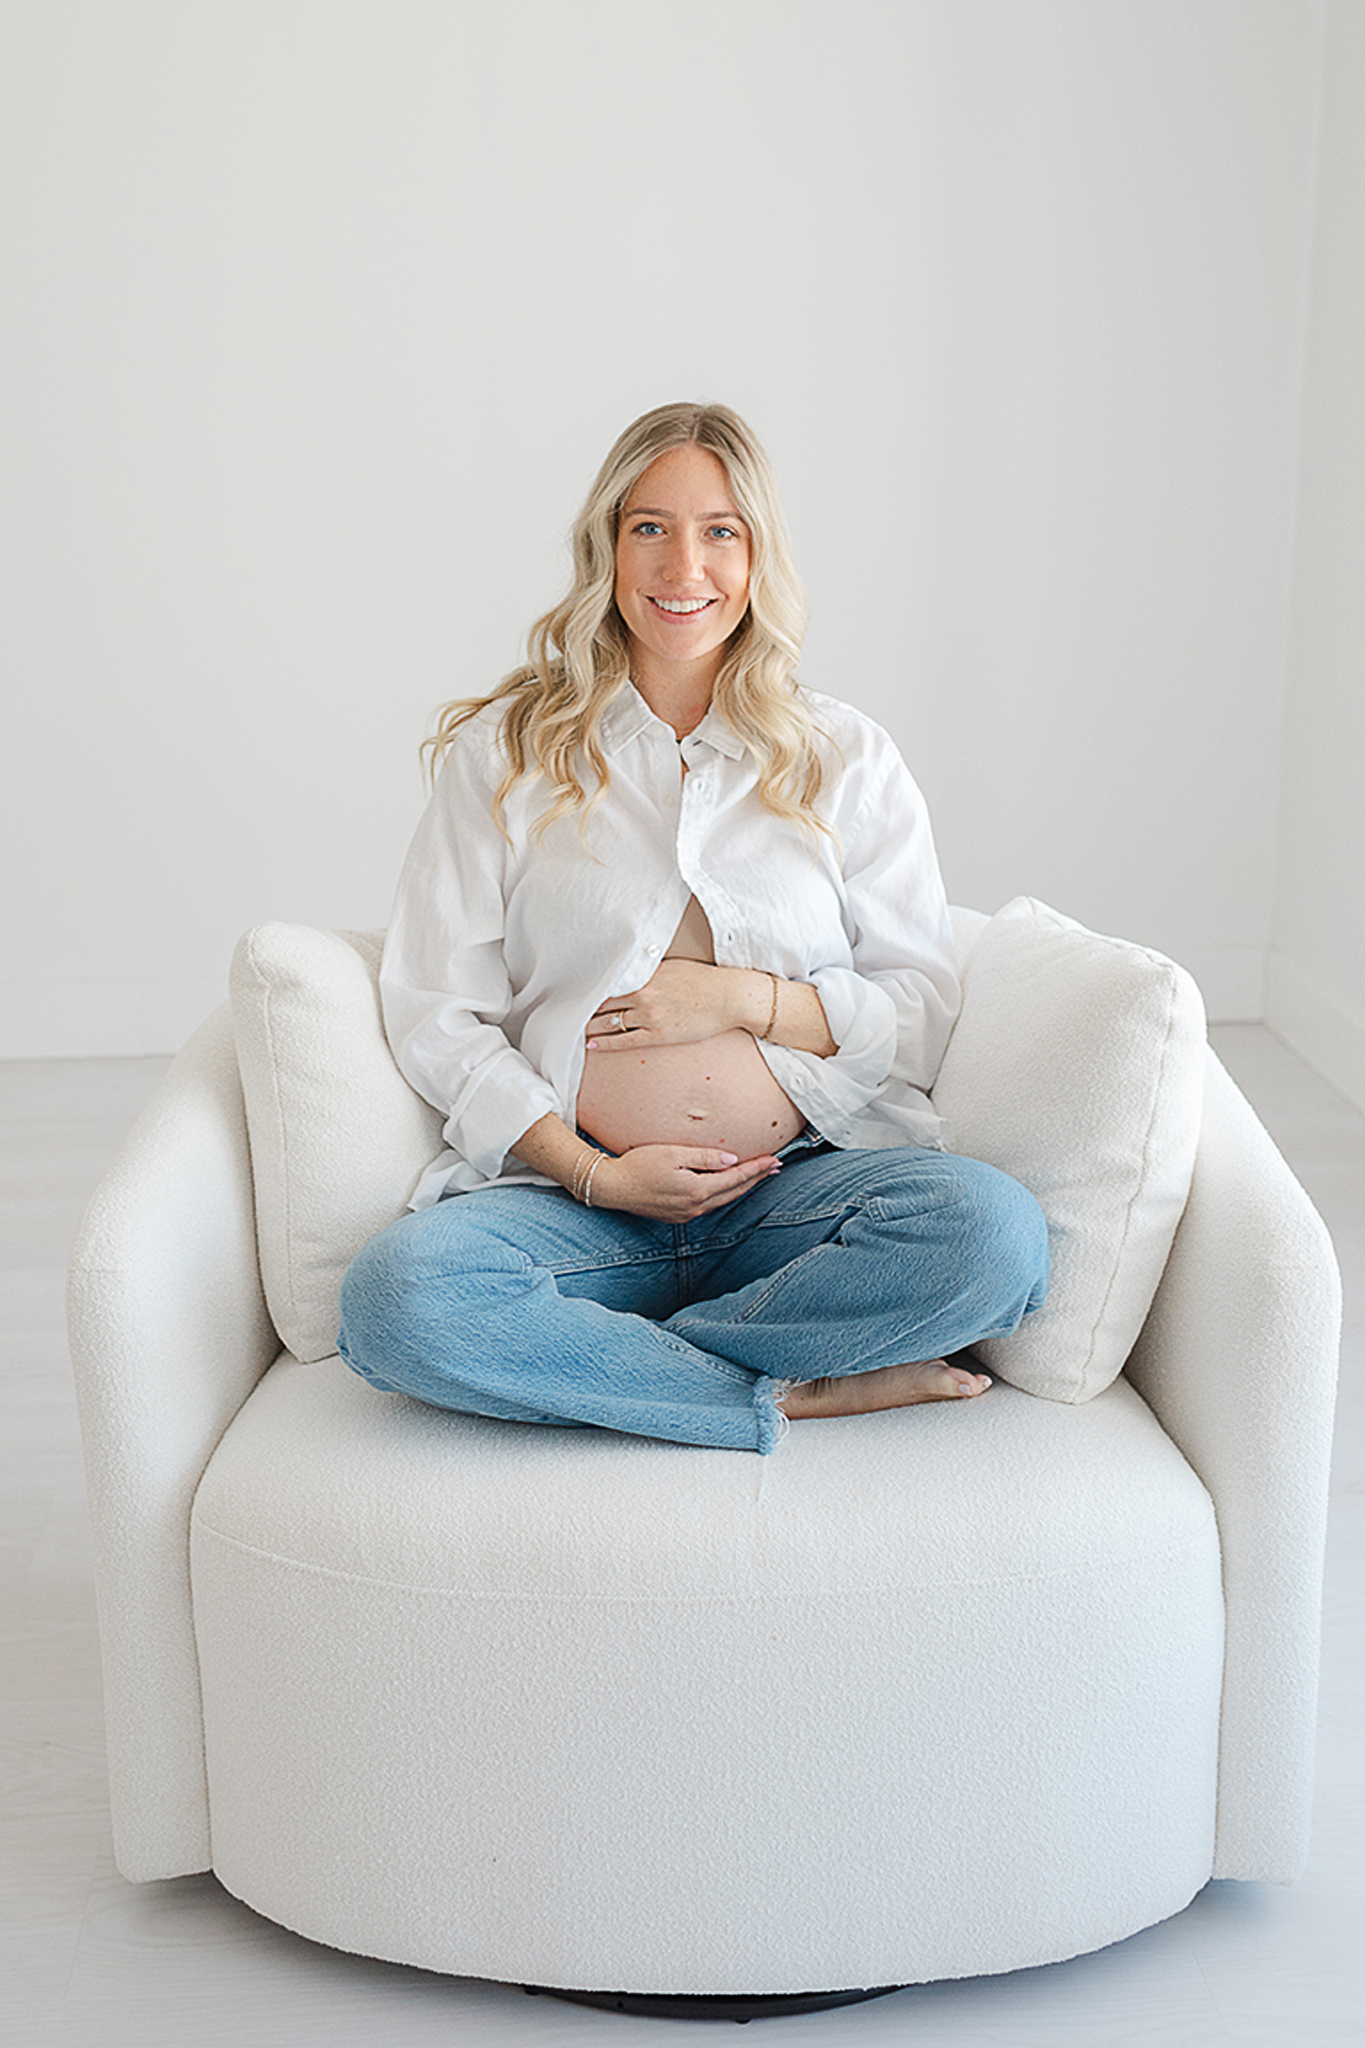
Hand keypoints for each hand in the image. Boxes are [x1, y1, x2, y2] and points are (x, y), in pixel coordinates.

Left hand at [586, 959, 754, 1050]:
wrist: (729, 997)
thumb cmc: (703, 980)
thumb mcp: (671, 966)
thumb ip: (647, 971)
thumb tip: (628, 972)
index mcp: (645, 974)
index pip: (607, 982)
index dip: (589, 989)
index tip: (575, 992)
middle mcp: (643, 994)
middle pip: (602, 1003)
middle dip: (584, 1008)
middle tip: (567, 1013)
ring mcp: (650, 1016)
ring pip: (609, 1022)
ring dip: (590, 1026)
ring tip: (576, 1030)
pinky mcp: (658, 1034)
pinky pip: (624, 1040)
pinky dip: (604, 1043)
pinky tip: (591, 1044)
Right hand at [590, 1144, 779, 1221]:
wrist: (612, 1187)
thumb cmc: (638, 1165)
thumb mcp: (672, 1153)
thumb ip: (704, 1157)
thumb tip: (732, 1160)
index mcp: (697, 1190)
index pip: (735, 1178)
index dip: (756, 1168)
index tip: (774, 1159)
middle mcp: (695, 1206)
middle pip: (734, 1191)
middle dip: (756, 1179)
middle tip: (775, 1167)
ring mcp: (687, 1214)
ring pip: (723, 1200)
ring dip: (742, 1187)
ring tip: (757, 1177)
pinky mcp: (678, 1216)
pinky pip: (709, 1205)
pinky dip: (724, 1194)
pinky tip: (727, 1187)